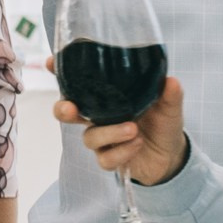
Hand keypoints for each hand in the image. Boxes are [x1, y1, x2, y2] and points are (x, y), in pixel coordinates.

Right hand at [54, 68, 188, 186]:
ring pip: (90, 137)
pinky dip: (122, 151)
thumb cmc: (163, 123)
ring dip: (110, 132)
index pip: (78, 83)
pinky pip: (105, 158)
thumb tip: (171, 80)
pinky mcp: (109, 159)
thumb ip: (169, 93)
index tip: (50, 63)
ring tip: (133, 129)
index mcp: (107, 98)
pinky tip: (137, 144)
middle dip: (64, 110)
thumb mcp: (169, 105)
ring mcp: (102, 140)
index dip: (61, 73)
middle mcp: (98, 117)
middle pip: (67, 112)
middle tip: (72, 109)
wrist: (171, 155)